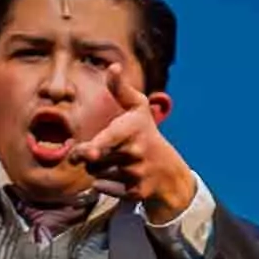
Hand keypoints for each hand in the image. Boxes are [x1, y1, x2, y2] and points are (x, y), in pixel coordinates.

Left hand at [64, 97, 198, 217]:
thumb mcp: (138, 110)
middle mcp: (136, 152)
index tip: (87, 153)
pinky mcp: (136, 192)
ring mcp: (137, 173)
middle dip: (91, 156)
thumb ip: (120, 89)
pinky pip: (104, 188)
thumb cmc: (145, 134)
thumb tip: (113, 66)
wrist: (170, 173)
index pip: (110, 139)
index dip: (96, 146)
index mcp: (132, 130)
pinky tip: (119, 179)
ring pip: (96, 172)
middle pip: (92, 158)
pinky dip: (105, 186)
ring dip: (99, 169)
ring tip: (118, 163)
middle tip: (101, 153)